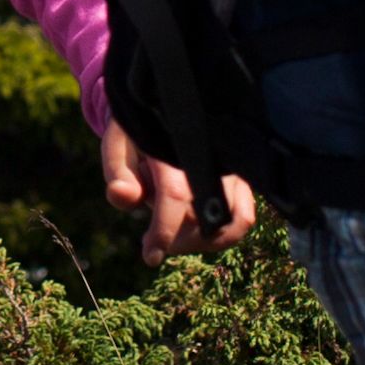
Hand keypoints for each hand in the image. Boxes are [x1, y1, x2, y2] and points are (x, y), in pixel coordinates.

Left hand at [96, 119, 260, 265]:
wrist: (165, 107)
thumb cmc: (138, 133)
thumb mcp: (119, 145)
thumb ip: (118, 171)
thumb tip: (121, 195)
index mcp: (176, 146)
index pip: (176, 195)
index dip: (164, 231)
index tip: (150, 257)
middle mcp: (214, 155)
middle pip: (204, 216)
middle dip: (178, 240)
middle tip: (153, 240)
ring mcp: (234, 166)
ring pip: (235, 221)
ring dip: (204, 241)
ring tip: (175, 237)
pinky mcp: (245, 175)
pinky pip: (246, 215)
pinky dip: (224, 233)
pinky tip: (195, 230)